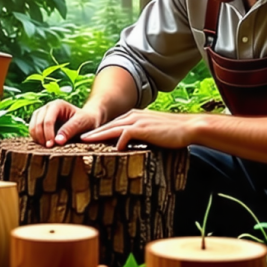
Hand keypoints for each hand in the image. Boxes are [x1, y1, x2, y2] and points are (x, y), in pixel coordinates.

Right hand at [29, 100, 103, 147]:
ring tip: (47, 147)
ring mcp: (42, 115)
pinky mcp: (40, 122)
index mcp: (57, 105)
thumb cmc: (86, 120)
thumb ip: (69, 130)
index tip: (52, 145)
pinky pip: (32, 131)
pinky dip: (36, 138)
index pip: (47, 120)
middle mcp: (47, 108)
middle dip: (41, 136)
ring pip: (32, 126)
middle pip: (37, 123)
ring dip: (37, 138)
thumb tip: (57, 141)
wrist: (87, 120)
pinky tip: (45, 145)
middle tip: (49, 148)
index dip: (48, 133)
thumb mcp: (81, 124)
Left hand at [80, 109, 197, 150]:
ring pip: (112, 128)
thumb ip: (140, 137)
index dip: (99, 132)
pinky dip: (118, 141)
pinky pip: (125, 134)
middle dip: (93, 132)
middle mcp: (133, 116)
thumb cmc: (173, 133)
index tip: (87, 139)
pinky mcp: (144, 129)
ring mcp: (138, 121)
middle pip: (107, 125)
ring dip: (98, 135)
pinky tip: (113, 149)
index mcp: (134, 117)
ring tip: (85, 142)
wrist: (189, 127)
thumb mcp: (152, 132)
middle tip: (77, 139)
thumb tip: (130, 147)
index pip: (112, 125)